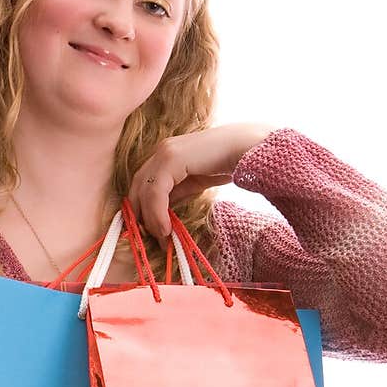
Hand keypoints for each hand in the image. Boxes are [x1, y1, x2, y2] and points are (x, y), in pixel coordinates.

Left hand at [126, 123, 277, 239]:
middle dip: (139, 214)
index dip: (141, 208)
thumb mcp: (194, 184)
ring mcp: (166, 152)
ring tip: (161, 237)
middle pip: (138, 186)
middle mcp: (162, 150)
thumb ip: (175, 194)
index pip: (143, 183)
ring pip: (144, 189)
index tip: (147, 231)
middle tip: (148, 238)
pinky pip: (156, 191)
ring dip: (149, 218)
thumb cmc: (226, 164)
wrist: (248, 149)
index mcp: (166, 154)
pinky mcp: (172, 159)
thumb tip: (159, 215)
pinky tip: (166, 228)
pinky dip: (157, 212)